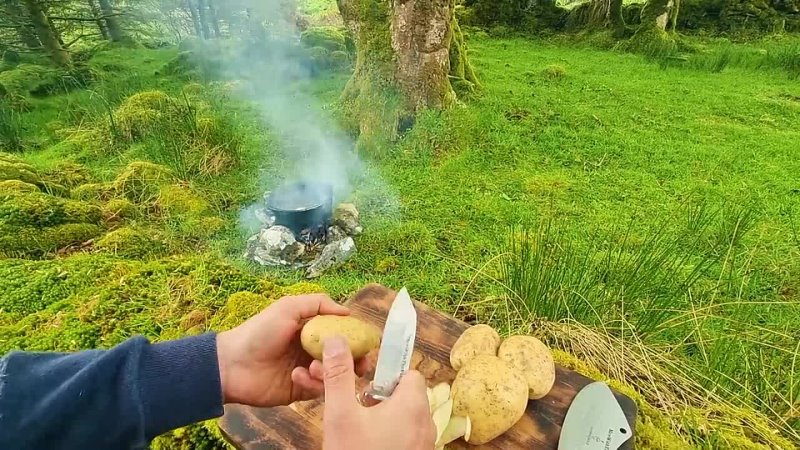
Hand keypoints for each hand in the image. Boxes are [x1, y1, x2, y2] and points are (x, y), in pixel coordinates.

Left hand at [216, 294, 369, 406]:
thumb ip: (318, 303)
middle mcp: (313, 350)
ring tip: (314, 367)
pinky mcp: (301, 391)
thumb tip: (347, 311)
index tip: (369, 344)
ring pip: (334, 374)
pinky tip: (298, 375)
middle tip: (361, 365)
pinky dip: (314, 382)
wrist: (232, 365)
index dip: (357, 338)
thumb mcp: (288, 307)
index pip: (343, 334)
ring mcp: (308, 371)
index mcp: (312, 330)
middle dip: (355, 361)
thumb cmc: (259, 332)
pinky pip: (319, 389)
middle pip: (344, 356)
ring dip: (330, 370)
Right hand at [321, 336, 435, 449]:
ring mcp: (426, 443)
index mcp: (413, 405)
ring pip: (407, 418)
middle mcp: (427, 423)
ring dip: (386, 418)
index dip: (386, 377)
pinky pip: (409, 436)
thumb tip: (336, 340)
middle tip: (359, 412)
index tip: (366, 388)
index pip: (410, 374)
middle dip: (383, 399)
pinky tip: (370, 444)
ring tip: (361, 430)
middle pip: (408, 396)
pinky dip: (393, 436)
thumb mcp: (341, 415)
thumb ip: (339, 376)